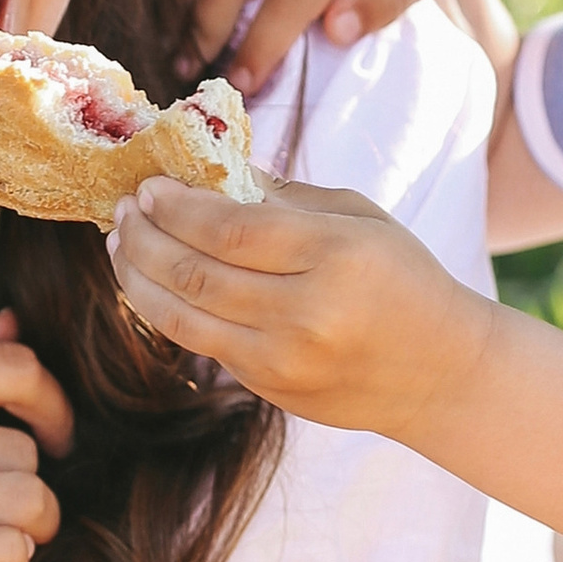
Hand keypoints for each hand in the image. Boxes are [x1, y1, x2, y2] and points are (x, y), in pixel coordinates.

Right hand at [0, 312, 74, 561]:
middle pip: (21, 448)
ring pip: (20, 501)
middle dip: (33, 480)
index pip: (10, 366)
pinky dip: (5, 557)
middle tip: (19, 504)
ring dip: (30, 525)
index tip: (53, 433)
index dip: (53, 402)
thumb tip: (12, 323)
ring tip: (9, 534)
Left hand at [107, 175, 491, 440]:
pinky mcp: (272, 390)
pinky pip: (205, 345)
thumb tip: (210, 171)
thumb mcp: (360, 220)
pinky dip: (169, 310)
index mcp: (335, 256)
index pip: (231, 230)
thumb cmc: (403, 279)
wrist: (441, 373)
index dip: (178, 208)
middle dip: (146, 238)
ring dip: (139, 279)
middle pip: (197, 274)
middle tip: (124, 210)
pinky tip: (153, 282)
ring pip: (185, 319)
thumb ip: (286, 198)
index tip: (150, 187)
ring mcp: (285, 361)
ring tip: (121, 246)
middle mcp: (306, 314)